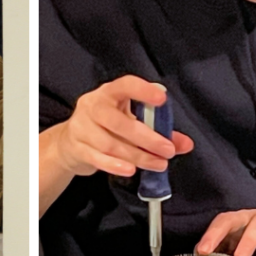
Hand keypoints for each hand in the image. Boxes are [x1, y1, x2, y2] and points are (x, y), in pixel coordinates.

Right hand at [52, 75, 193, 177]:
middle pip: (117, 121)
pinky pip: (98, 158)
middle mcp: (92, 106)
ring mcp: (81, 127)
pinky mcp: (76, 148)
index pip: (125, 85)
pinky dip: (116, 165)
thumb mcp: (131, 122)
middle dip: (146, 138)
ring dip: (137, 156)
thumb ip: (159, 130)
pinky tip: (132, 170)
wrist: (70, 144)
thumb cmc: (106, 128)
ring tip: (158, 164)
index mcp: (109, 93)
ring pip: (110, 144)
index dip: (142, 91)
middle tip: (168, 150)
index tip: (161, 100)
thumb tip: (186, 144)